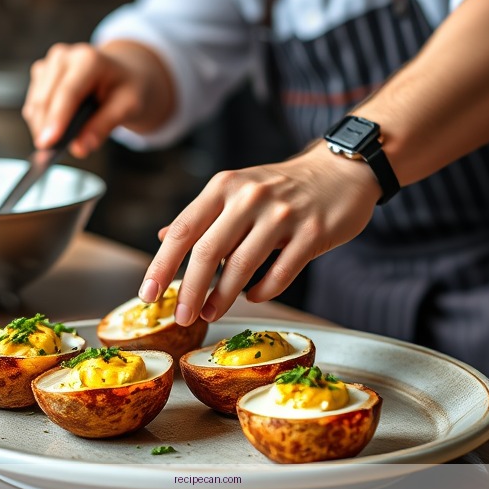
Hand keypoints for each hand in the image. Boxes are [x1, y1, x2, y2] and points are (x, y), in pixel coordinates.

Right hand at [23, 41, 159, 156]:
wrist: (125, 75)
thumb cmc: (128, 88)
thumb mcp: (129, 107)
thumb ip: (104, 126)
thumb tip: (80, 147)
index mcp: (89, 59)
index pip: (68, 93)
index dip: (56, 119)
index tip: (48, 144)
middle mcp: (64, 57)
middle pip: (45, 99)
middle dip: (47, 129)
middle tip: (52, 155)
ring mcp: (50, 64)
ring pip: (35, 104)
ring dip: (44, 127)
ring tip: (62, 141)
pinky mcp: (41, 75)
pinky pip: (33, 105)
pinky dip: (41, 122)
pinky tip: (58, 128)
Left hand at [138, 144, 380, 324]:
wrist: (340, 172)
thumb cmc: (282, 186)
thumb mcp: (237, 189)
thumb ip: (203, 214)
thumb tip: (164, 237)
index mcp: (225, 185)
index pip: (184, 229)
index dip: (162, 264)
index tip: (148, 294)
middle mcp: (250, 196)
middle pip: (207, 251)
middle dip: (190, 290)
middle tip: (181, 317)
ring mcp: (282, 215)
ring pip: (242, 266)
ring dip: (222, 297)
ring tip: (210, 313)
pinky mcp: (312, 233)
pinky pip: (280, 274)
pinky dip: (262, 291)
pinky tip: (253, 296)